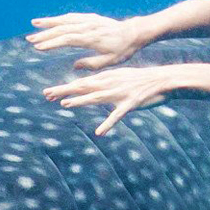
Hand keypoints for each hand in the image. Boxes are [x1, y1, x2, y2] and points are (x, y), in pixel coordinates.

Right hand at [27, 13, 149, 69]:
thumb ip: (91, 64)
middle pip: (62, 29)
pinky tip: (52, 21)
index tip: (38, 47)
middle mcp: (88, 27)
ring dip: (49, 22)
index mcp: (91, 38)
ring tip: (34, 23)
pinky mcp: (91, 18)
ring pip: (65, 20)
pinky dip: (60, 18)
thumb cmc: (123, 49)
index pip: (67, 39)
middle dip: (44, 33)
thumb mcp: (110, 61)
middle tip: (29, 39)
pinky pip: (72, 16)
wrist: (134, 32)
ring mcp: (89, 20)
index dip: (51, 43)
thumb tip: (74, 65)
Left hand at [43, 66, 180, 135]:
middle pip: (83, 87)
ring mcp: (119, 93)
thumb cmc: (142, 80)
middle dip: (64, 91)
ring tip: (65, 104)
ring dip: (80, 101)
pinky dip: (108, 123)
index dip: (64, 88)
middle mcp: (110, 84)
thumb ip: (105, 81)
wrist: (163, 79)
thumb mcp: (120, 76)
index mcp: (107, 78)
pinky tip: (99, 132)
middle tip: (47, 94)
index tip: (48, 93)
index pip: (81, 83)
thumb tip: (92, 84)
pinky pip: (117, 115)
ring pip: (96, 98)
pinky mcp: (130, 103)